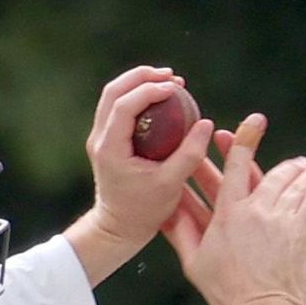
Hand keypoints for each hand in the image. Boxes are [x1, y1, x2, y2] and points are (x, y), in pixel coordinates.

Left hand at [63, 67, 214, 284]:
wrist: (118, 228)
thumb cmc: (145, 211)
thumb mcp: (171, 184)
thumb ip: (189, 154)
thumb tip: (206, 123)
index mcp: (110, 148)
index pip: (124, 105)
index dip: (149, 90)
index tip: (176, 87)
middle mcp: (99, 138)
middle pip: (113, 91)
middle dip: (142, 77)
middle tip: (172, 76)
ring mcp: (100, 138)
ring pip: (113, 96)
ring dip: (139, 83)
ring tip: (169, 82)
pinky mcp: (107, 140)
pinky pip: (119, 108)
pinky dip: (138, 97)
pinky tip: (161, 99)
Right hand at [162, 115, 305, 304]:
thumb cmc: (225, 293)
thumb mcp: (193, 262)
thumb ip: (178, 230)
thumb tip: (162, 209)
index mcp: (228, 214)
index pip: (237, 166)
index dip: (245, 140)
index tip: (254, 122)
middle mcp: (255, 210)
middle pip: (271, 172)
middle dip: (283, 162)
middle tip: (293, 161)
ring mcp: (281, 220)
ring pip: (295, 182)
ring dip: (304, 170)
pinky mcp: (303, 231)